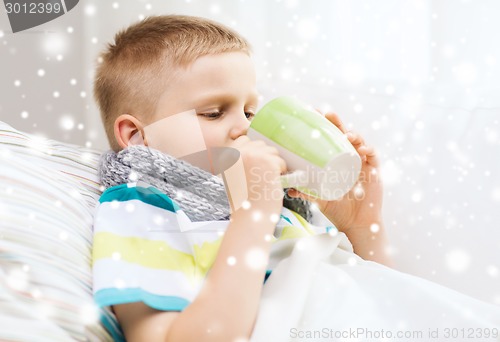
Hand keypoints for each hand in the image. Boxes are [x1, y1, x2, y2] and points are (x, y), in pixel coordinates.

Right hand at [231, 135, 286, 215]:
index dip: (253, 153)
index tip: (253, 168)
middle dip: (265, 159)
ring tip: (266, 181)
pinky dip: (280, 173)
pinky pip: (281, 162)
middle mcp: (240, 153)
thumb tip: (253, 143)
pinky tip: (272, 184)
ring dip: (274, 165)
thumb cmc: (243, 200)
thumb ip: (239, 159)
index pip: (245, 140)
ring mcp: (255, 156)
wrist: (250, 217)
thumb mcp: (232, 176)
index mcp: (227, 155)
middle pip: (261, 145)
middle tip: (261, 177)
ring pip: (273, 152)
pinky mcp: (269, 163)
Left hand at [287, 111, 382, 234]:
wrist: (356, 224)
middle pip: (344, 134)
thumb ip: (305, 193)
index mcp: (335, 160)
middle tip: (327, 113)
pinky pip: (373, 156)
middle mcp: (348, 158)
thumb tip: (287, 187)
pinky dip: (369, 150)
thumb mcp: (318, 199)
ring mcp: (362, 162)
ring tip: (346, 134)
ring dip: (354, 135)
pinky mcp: (374, 171)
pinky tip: (362, 150)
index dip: (324, 125)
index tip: (313, 113)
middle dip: (337, 122)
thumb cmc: (337, 208)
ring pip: (359, 142)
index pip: (329, 138)